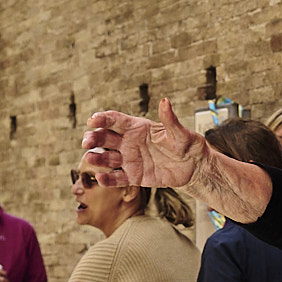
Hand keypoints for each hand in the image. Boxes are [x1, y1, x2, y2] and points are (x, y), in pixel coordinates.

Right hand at [81, 97, 209, 188]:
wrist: (194, 167)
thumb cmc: (188, 145)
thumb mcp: (180, 132)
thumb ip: (170, 119)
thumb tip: (165, 101)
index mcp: (137, 128)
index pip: (115, 120)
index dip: (102, 118)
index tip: (92, 120)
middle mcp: (129, 142)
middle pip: (105, 138)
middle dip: (93, 138)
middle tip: (87, 141)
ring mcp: (129, 159)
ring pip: (106, 157)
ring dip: (96, 157)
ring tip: (90, 158)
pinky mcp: (133, 176)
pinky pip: (116, 178)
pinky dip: (107, 179)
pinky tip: (101, 178)